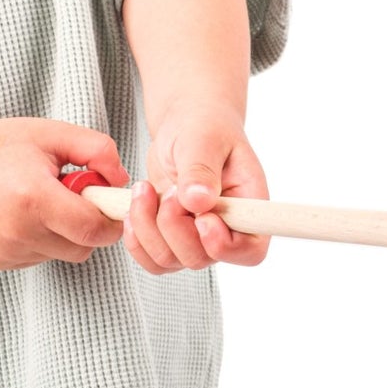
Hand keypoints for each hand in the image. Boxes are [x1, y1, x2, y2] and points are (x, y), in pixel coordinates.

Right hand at [0, 116, 129, 269]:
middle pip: (83, 248)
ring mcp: (6, 251)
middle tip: (73, 198)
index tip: (107, 202)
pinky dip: (42, 241)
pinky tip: (23, 215)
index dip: (110, 219)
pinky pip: (39, 258)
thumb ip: (97, 149)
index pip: (94, 230)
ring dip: (64, 234)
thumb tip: (122, 180)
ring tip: (42, 202)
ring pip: (62, 255)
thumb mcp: (52, 134)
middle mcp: (19, 232)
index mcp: (35, 199)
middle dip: (89, 226)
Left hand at [124, 107, 271, 273]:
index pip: (250, 250)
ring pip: (169, 260)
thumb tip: (199, 202)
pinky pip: (151, 259)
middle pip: (200, 258)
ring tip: (146, 189)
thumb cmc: (203, 126)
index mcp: (248, 206)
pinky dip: (136, 237)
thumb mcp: (203, 139)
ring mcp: (198, 238)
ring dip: (148, 227)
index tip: (200, 216)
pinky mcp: (172, 239)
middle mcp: (227, 229)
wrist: (185, 126)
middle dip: (172, 225)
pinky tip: (135, 206)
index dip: (223, 245)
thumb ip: (201, 170)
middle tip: (169, 189)